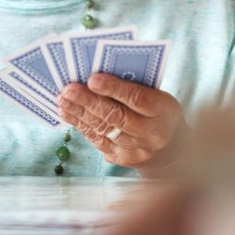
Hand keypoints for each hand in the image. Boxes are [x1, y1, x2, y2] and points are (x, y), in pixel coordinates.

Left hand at [56, 73, 187, 175]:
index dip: (114, 89)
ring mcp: (138, 150)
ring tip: (62, 100)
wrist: (172, 150)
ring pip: (103, 129)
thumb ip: (135, 87)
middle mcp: (153, 133)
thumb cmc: (158, 113)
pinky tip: (67, 114)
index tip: (92, 79)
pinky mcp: (122, 159)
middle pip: (116, 116)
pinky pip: (98, 140)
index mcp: (165, 110)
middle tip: (68, 89)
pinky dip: (80, 125)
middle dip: (89, 101)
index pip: (138, 98)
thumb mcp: (158, 97)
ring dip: (79, 113)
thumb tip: (97, 75)